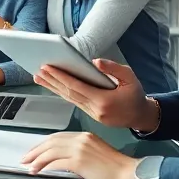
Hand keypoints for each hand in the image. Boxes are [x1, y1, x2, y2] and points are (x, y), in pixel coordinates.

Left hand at [20, 131, 139, 178]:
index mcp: (84, 136)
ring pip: (51, 151)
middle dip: (35, 150)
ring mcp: (79, 150)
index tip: (34, 150)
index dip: (43, 144)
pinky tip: (39, 170)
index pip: (57, 137)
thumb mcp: (95, 152)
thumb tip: (63, 160)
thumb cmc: (116, 167)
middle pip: (51, 142)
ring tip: (29, 166)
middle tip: (25, 158)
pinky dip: (45, 166)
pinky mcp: (80, 161)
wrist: (129, 172)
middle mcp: (80, 139)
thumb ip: (79, 152)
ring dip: (37, 159)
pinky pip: (57, 162)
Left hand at [35, 58, 154, 129]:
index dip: (60, 77)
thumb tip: (95, 61)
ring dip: (53, 88)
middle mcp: (95, 109)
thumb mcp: (131, 78)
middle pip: (68, 93)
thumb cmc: (136, 95)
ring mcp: (91, 114)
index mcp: (104, 101)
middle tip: (37, 71)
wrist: (141, 117)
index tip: (47, 67)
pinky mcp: (90, 115)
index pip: (77, 87)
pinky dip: (62, 93)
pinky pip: (73, 102)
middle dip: (52, 81)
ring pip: (68, 99)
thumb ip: (113, 69)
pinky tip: (53, 86)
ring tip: (39, 77)